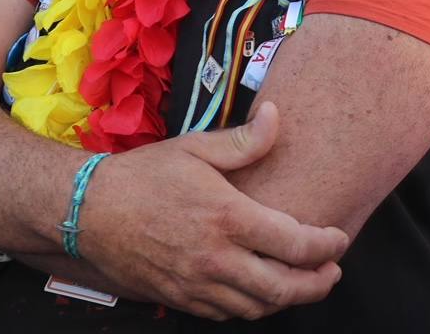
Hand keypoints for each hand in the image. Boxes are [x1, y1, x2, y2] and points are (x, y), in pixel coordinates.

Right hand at [78, 102, 347, 320]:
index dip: (326, 246)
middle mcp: (216, 258)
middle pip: (283, 288)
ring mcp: (197, 284)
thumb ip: (244, 140)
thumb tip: (277, 116)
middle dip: (318, 283)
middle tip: (333, 271)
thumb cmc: (144, 175)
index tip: (339, 239)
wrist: (89, 212)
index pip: (294, 243)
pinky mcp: (180, 299)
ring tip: (303, 282)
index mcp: (227, 217)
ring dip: (288, 299)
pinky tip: (260, 290)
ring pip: (257, 307)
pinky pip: (228, 314)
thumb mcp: (195, 147)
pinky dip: (253, 307)